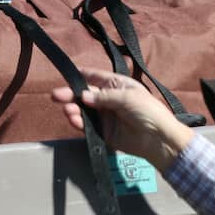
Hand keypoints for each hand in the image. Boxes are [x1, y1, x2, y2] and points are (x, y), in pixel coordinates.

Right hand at [51, 70, 193, 171]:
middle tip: (55, 96)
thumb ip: (103, 97)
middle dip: (70, 94)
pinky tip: (73, 119)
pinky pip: (87, 126)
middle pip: (84, 94)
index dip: (80, 75)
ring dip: (73, 109)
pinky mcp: (103, 132)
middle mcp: (108, 99)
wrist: (158, 138)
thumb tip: (83, 95)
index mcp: (116, 85)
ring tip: (67, 110)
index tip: (65, 75)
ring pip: (83, 110)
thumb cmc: (148, 111)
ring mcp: (105, 116)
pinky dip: (78, 123)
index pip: (94, 77)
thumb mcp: (127, 97)